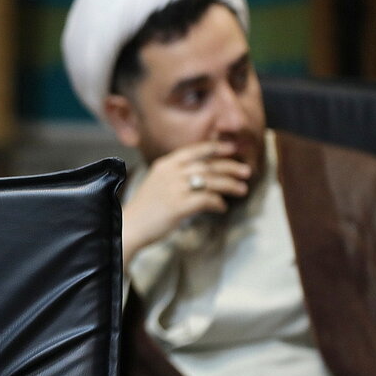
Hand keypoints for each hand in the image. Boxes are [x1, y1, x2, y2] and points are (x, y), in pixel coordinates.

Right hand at [122, 140, 251, 264]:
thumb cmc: (144, 209)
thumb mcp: (157, 183)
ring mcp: (174, 189)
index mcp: (165, 165)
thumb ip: (176, 175)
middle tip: (246, 172)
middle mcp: (170, 173)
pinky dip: (218, 203)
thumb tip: (203, 176)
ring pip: (211, 181)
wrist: (128, 226)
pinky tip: (222, 207)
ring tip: (242, 190)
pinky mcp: (179, 206)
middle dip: (230, 168)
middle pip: (208, 165)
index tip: (233, 150)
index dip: (216, 148)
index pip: (195, 151)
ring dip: (230, 185)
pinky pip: (206, 200)